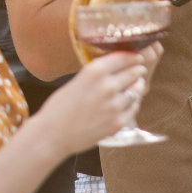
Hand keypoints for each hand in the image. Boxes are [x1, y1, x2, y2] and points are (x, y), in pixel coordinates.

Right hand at [33, 51, 147, 153]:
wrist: (51, 136)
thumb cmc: (59, 107)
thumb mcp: (77, 80)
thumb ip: (97, 74)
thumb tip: (117, 66)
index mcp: (94, 72)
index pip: (123, 57)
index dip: (132, 56)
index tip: (137, 56)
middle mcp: (107, 86)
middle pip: (134, 72)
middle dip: (138, 70)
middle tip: (140, 69)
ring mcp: (114, 106)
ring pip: (138, 90)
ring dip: (137, 86)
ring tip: (136, 85)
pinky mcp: (118, 122)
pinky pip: (134, 107)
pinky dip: (133, 104)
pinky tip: (128, 102)